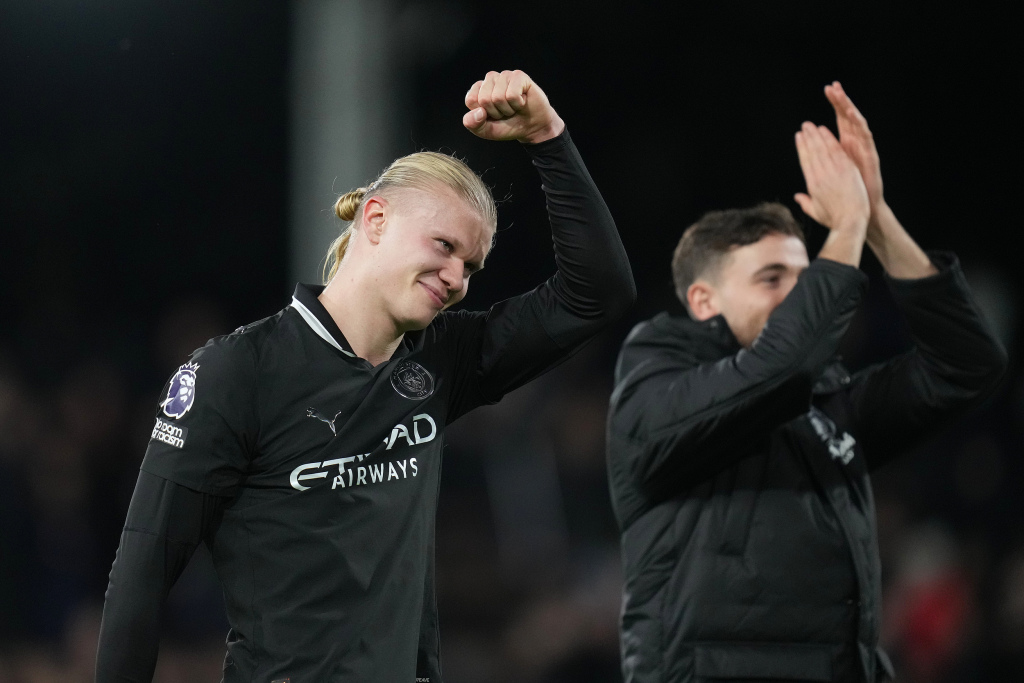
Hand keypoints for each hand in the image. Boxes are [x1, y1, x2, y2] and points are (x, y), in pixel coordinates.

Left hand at [463, 70, 564, 143]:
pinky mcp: (518, 76)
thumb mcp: (486, 131)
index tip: (492, 116)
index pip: (471, 100)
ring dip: (508, 109)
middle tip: (506, 112)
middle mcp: (490, 79)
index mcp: (478, 90)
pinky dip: (518, 104)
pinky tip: (522, 101)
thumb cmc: (508, 126)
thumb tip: (478, 112)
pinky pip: (512, 94)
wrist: (532, 128)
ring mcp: (504, 76)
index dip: (482, 114)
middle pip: (484, 99)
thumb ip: (473, 124)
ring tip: (514, 107)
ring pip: (498, 97)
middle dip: (496, 113)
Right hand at [794, 121, 870, 233]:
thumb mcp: (816, 212)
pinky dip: (829, 139)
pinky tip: (825, 130)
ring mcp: (833, 171)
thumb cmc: (834, 219)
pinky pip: (836, 150)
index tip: (798, 138)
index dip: (801, 148)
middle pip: (812, 152)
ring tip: (812, 125)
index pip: (805, 161)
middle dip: (807, 138)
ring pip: (822, 148)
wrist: (850, 221)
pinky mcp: (846, 169)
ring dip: (816, 135)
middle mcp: (820, 175)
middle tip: (804, 127)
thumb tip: (797, 197)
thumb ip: (806, 202)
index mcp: (812, 185)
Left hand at [825, 81, 883, 210]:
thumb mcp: (824, 190)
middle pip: (845, 120)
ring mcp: (863, 149)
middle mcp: (853, 147)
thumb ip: (814, 184)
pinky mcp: (871, 154)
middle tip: (831, 86)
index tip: (823, 95)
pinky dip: (858, 124)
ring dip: (847, 108)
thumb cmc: (846, 201)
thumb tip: (800, 188)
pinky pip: (865, 135)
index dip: (827, 114)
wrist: (863, 211)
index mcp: (841, 152)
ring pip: (855, 123)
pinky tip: (851, 112)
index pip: (832, 129)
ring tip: (840, 93)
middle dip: (839, 103)